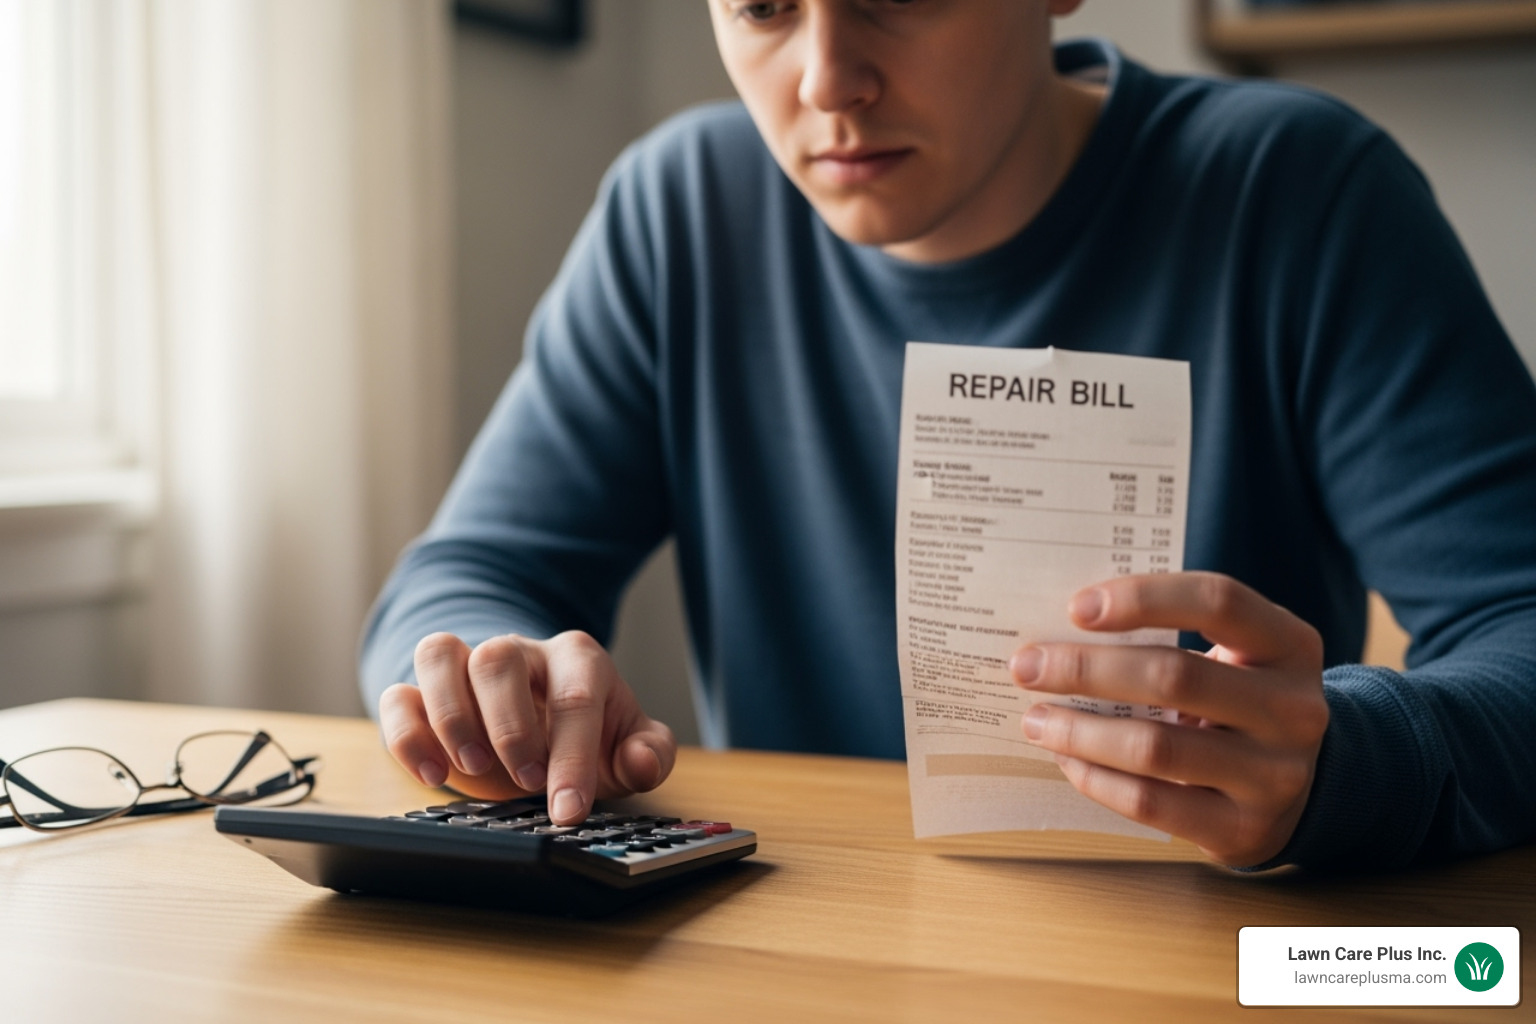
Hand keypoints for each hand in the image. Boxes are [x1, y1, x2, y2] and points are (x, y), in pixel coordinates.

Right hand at [378, 631, 675, 824]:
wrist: (543, 721)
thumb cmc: (587, 735)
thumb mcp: (627, 746)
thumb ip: (649, 753)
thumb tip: (639, 760)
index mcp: (577, 659)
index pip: (575, 696)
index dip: (572, 757)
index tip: (569, 810)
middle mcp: (519, 652)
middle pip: (499, 658)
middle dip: (509, 725)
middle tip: (525, 782)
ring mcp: (467, 666)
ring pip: (440, 653)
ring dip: (450, 714)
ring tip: (469, 768)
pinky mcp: (424, 694)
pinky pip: (398, 695)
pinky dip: (405, 733)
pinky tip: (430, 775)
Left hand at [1009, 572, 1327, 866]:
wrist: (1297, 789)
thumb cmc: (1238, 701)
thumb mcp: (1232, 655)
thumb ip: (1170, 633)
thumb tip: (1061, 630)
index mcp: (1289, 644)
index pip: (1218, 601)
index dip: (1143, 598)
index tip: (1076, 607)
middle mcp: (1293, 709)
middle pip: (1175, 676)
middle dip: (1086, 669)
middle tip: (1027, 666)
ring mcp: (1274, 775)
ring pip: (1156, 747)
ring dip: (1081, 731)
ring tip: (1036, 720)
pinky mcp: (1243, 829)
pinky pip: (1151, 803)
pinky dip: (1097, 778)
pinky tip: (1067, 759)